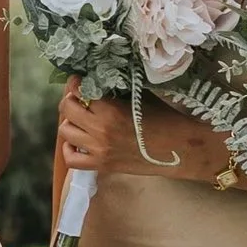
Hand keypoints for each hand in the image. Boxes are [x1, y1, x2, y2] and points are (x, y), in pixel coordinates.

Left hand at [56, 85, 217, 182]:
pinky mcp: (102, 165)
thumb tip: (98, 81)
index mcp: (111, 110)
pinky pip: (72, 159)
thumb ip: (116, 91)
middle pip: (67, 109)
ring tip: (81, 119)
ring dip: (71, 122)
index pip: (80, 91)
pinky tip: (78, 142)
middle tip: (79, 98)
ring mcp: (99, 150)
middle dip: (71, 100)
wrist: (181, 148)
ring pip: (66, 132)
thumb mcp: (140, 96)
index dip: (77, 83)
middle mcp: (100, 130)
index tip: (80, 80)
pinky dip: (70, 150)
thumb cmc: (165, 118)